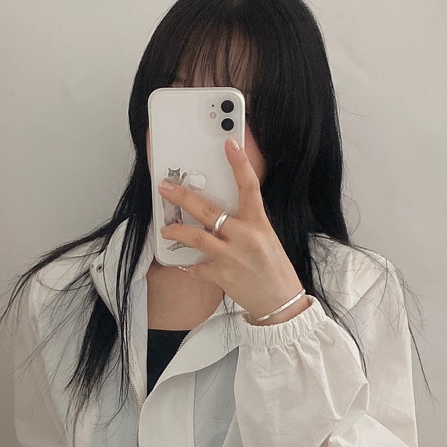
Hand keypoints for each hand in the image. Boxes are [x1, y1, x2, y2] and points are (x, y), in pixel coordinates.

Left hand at [158, 138, 310, 322]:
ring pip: (195, 238)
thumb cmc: (273, 268)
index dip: (239, 163)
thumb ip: (245, 223)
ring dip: (176, 231)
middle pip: (208, 211)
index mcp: (259, 223)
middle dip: (183, 197)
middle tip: (166, 188)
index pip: (250, 187)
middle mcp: (245, 237)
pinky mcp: (222, 276)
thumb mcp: (266, 237)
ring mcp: (232, 257)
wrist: (280, 302)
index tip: (229, 144)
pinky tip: (187, 263)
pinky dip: (190, 264)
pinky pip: (197, 266)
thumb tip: (219, 212)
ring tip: (166, 228)